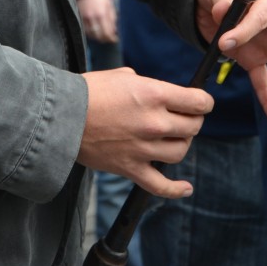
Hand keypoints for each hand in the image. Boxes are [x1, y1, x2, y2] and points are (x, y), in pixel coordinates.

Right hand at [77, 0, 117, 42]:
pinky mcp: (79, 18)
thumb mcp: (110, 6)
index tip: (115, 40)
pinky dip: (90, 33)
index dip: (111, 39)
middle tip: (109, 39)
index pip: (107, 33)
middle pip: (98, 36)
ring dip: (97, 37)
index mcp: (102, 14)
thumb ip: (112, 19)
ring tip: (102, 36)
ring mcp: (84, 19)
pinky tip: (94, 32)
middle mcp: (92, 18)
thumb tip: (114, 31)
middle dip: (105, 39)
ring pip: (91, 35)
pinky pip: (85, 31)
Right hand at [77, 67, 212, 197]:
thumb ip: (148, 86)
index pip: (197, 102)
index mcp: (154, 94)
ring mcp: (144, 148)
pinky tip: (186, 187)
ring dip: (181, 144)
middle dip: (193, 120)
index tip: (202, 102)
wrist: (62, 115)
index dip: (204, 101)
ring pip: (180, 152)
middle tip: (185, 117)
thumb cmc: (90, 90)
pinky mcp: (131, 168)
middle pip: (192, 127)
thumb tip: (162, 95)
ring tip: (174, 137)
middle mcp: (154, 122)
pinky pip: (161, 186)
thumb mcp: (124, 75)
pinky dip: (176, 189)